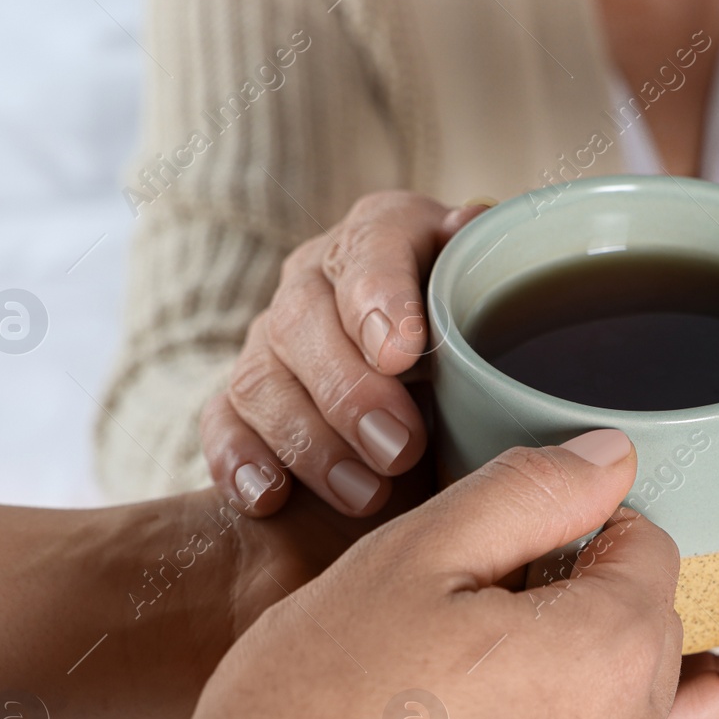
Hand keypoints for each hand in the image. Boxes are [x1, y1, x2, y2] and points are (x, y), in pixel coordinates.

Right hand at [0, 432, 686, 718]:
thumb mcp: (414, 557)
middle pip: (641, 631)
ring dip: (552, 668)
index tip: (506, 532)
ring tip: (438, 666)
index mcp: (610, 654)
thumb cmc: (314, 710)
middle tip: (466, 591)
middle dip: (578, 594)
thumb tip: (611, 459)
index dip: (582, 520)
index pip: (652, 549)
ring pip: (603, 705)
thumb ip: (529, 493)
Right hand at [201, 192, 492, 518]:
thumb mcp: (498, 308)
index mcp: (384, 238)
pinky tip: (271, 498)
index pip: (370, 248)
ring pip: (261, 380)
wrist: (443, 397)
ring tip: (365, 494)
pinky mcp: (242, 403)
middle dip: (350, 391)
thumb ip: (493, 273)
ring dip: (310, 443)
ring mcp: (271, 343)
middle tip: (400, 448)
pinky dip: (240, 463)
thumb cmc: (483, 345)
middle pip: (305, 321)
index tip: (403, 352)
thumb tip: (474, 220)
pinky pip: (221, 425)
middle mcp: (317, 281)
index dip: (380, 297)